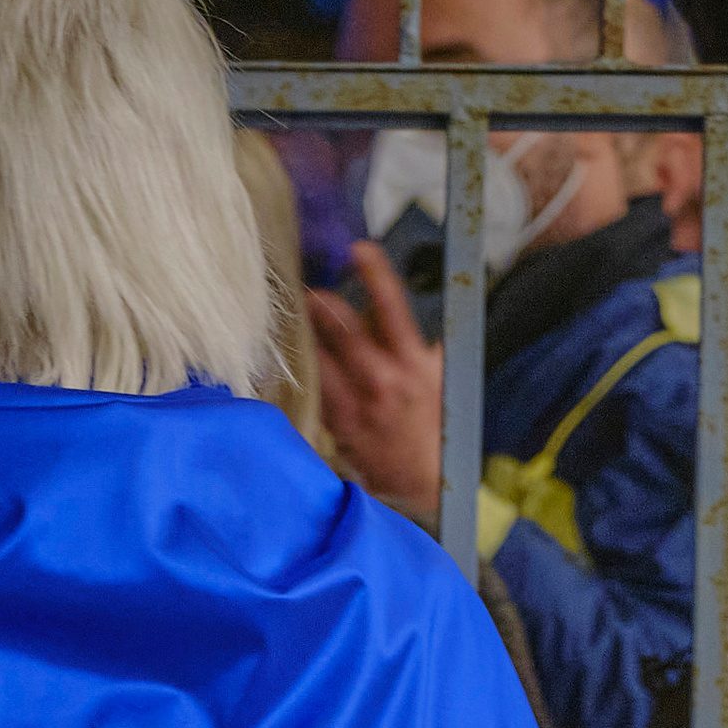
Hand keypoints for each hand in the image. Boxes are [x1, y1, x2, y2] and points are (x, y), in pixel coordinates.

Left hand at [306, 244, 447, 524]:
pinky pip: (314, 390)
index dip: (375, 274)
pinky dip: (302, 369)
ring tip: (292, 314)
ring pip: (321, 358)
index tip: (359, 248)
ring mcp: (359, 405)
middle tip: (305, 286)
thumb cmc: (433, 421)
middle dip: (321, 302)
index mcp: (414, 362)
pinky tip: (291, 354)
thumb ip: (408, 340)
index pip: (394, 307)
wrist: (428, 479)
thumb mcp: (436, 375)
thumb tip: (380, 305)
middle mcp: (385, 380)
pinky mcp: (340, 427)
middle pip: (343, 328)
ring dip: (304, 333)